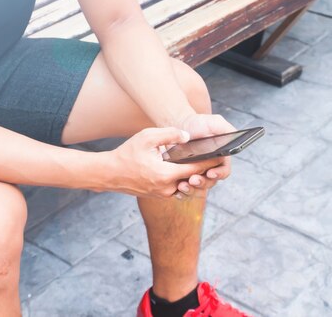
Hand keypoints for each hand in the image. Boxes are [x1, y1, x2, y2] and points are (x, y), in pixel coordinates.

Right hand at [104, 127, 223, 197]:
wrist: (109, 173)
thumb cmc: (127, 154)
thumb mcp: (148, 137)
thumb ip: (170, 134)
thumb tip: (188, 136)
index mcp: (166, 174)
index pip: (196, 169)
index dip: (211, 163)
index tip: (222, 156)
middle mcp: (167, 188)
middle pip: (195, 181)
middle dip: (206, 172)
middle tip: (218, 161)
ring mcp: (163, 194)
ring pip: (187, 188)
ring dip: (196, 179)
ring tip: (204, 167)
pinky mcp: (158, 196)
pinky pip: (178, 190)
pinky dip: (185, 182)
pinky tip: (188, 172)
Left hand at [170, 113, 236, 197]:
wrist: (179, 126)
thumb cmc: (198, 123)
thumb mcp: (214, 122)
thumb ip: (226, 129)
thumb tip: (235, 137)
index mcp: (220, 158)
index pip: (224, 171)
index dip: (219, 174)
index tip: (210, 173)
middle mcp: (209, 168)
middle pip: (210, 182)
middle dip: (203, 183)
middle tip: (193, 180)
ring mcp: (196, 173)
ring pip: (197, 188)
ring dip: (191, 189)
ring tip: (182, 185)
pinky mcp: (183, 176)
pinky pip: (185, 188)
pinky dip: (181, 191)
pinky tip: (176, 188)